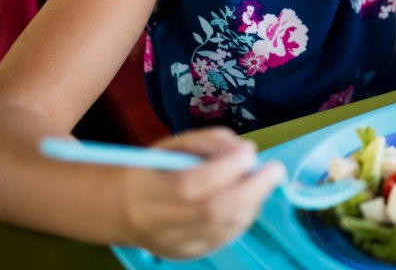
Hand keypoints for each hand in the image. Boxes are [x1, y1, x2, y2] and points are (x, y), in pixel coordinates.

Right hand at [119, 126, 284, 258]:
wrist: (121, 210)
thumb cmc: (153, 170)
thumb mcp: (172, 145)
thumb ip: (209, 141)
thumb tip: (243, 150)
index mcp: (149, 191)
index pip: (190, 185)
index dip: (225, 169)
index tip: (249, 151)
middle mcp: (159, 224)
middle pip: (213, 212)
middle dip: (252, 188)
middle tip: (275, 170)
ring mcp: (175, 245)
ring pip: (225, 228)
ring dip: (253, 202)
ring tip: (261, 181)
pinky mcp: (189, 255)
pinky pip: (226, 238)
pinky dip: (245, 216)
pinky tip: (249, 199)